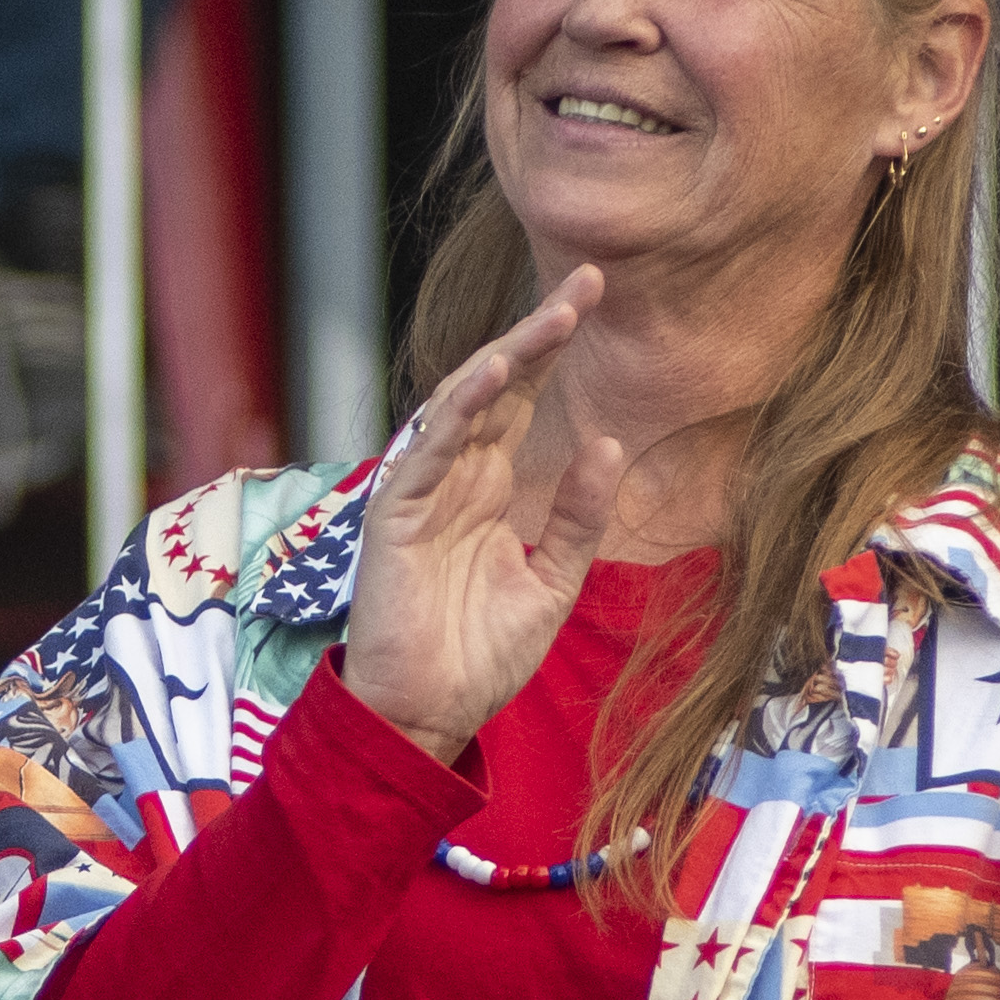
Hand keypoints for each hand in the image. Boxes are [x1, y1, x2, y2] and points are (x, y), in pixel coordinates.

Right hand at [330, 268, 627, 762]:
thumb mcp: (554, 582)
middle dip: (538, 335)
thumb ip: (578, 516)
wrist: (429, 715)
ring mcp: (421, 494)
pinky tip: (490, 378)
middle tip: (587, 284)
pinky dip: (456, 414)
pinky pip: (425, 453)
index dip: (552, 351)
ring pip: (460, 408)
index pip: (522, 402)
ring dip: (504, 360)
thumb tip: (606, 441)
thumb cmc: (480, 656)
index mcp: (489, 490)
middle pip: (496, 388)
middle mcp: (454, 480)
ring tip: (552, 319)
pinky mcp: (393, 518)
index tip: (594, 298)